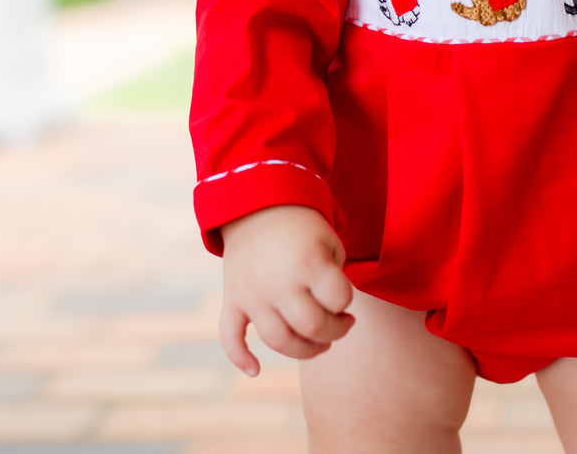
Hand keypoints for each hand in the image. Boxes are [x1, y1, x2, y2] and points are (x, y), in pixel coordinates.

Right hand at [218, 204, 355, 376]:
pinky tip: (255, 370)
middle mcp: (279, 282)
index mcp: (308, 263)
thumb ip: (334, 278)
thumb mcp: (329, 241)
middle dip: (335, 332)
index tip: (343, 296)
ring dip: (304, 351)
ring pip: (279, 341)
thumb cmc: (302, 228)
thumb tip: (332, 316)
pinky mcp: (233, 299)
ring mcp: (253, 294)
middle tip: (341, 323)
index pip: (340, 300)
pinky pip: (230, 336)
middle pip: (313, 328)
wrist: (256, 205)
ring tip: (319, 343)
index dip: (347, 302)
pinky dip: (239, 357)